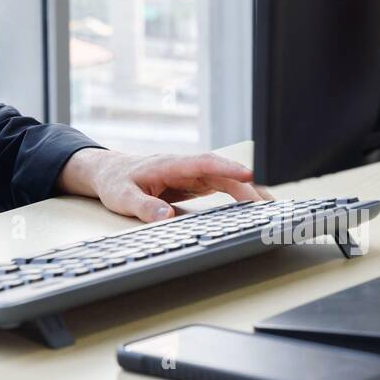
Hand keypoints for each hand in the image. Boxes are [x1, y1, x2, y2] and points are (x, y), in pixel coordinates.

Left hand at [56, 148, 272, 222]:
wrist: (108, 172)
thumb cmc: (115, 181)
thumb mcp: (122, 196)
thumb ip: (142, 206)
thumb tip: (163, 217)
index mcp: (170, 164)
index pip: (205, 163)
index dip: (228, 168)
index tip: (249, 175)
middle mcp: (186, 166)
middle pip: (223, 173)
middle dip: (247, 186)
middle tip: (268, 206)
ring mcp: (192, 174)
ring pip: (226, 179)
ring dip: (248, 192)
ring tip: (271, 209)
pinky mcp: (194, 183)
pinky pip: (222, 186)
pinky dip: (239, 195)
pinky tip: (254, 207)